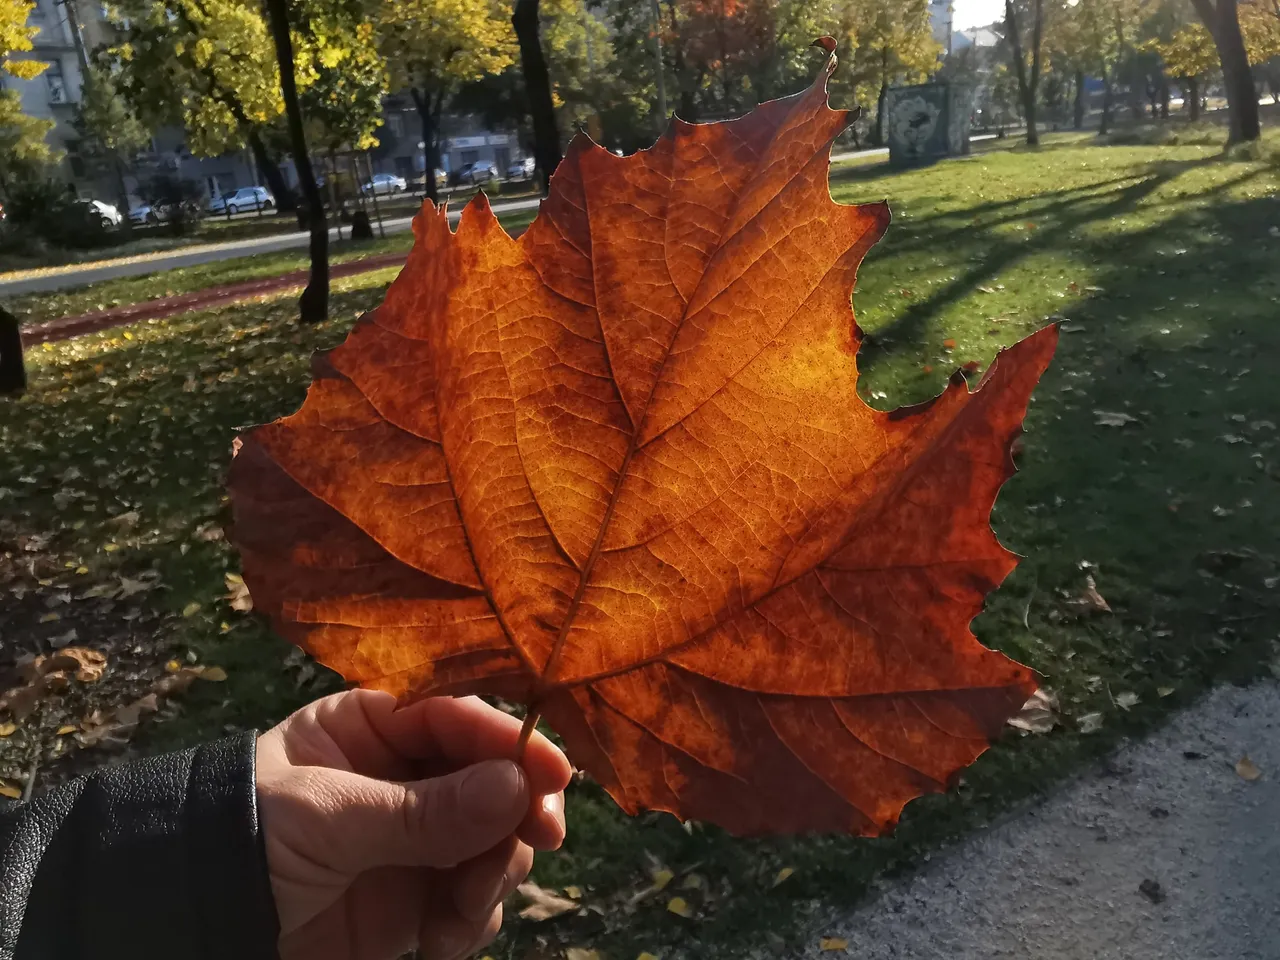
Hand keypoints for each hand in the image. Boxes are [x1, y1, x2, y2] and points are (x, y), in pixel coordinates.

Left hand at [255, 689, 570, 959]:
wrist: (193, 927)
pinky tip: (438, 941)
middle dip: (516, 816)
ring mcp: (414, 839)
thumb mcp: (330, 817)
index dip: (512, 741)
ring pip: (496, 843)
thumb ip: (424, 809)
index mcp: (374, 724)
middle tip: (539, 841)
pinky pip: (474, 901)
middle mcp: (403, 775)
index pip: (460, 715)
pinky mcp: (414, 900)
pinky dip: (471, 921)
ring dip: (492, 878)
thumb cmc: (244, 840)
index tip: (555, 777)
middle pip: (495, 780)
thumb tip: (518, 788)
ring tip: (458, 912)